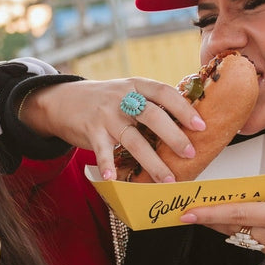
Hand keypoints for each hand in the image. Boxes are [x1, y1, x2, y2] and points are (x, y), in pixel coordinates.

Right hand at [20, 78, 206, 182]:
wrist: (63, 100)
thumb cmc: (105, 101)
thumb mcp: (128, 92)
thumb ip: (151, 102)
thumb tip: (187, 120)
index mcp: (137, 86)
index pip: (164, 93)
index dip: (184, 108)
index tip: (201, 125)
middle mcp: (122, 98)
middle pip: (152, 116)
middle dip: (173, 136)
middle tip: (190, 153)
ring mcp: (106, 114)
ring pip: (132, 139)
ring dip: (151, 161)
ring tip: (167, 179)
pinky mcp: (90, 130)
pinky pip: (102, 150)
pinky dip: (107, 165)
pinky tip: (113, 179)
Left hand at [179, 139, 264, 264]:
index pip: (238, 214)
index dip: (210, 214)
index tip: (187, 213)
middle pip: (234, 228)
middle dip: (210, 221)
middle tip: (187, 214)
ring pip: (245, 237)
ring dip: (227, 229)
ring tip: (210, 218)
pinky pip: (260, 247)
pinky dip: (251, 236)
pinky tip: (250, 229)